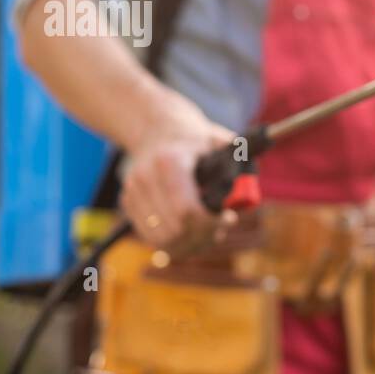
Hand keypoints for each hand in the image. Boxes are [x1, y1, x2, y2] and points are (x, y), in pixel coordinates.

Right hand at [120, 98, 237, 251]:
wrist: (157, 130)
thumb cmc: (196, 140)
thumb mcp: (221, 144)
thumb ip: (238, 164)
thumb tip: (247, 195)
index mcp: (170, 162)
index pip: (187, 211)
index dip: (211, 224)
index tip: (229, 218)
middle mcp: (145, 178)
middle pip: (175, 230)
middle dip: (203, 236)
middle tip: (220, 229)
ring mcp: (132, 192)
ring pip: (162, 240)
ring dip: (189, 244)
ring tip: (209, 233)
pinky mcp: (127, 203)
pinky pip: (152, 237)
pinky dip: (174, 243)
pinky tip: (192, 234)